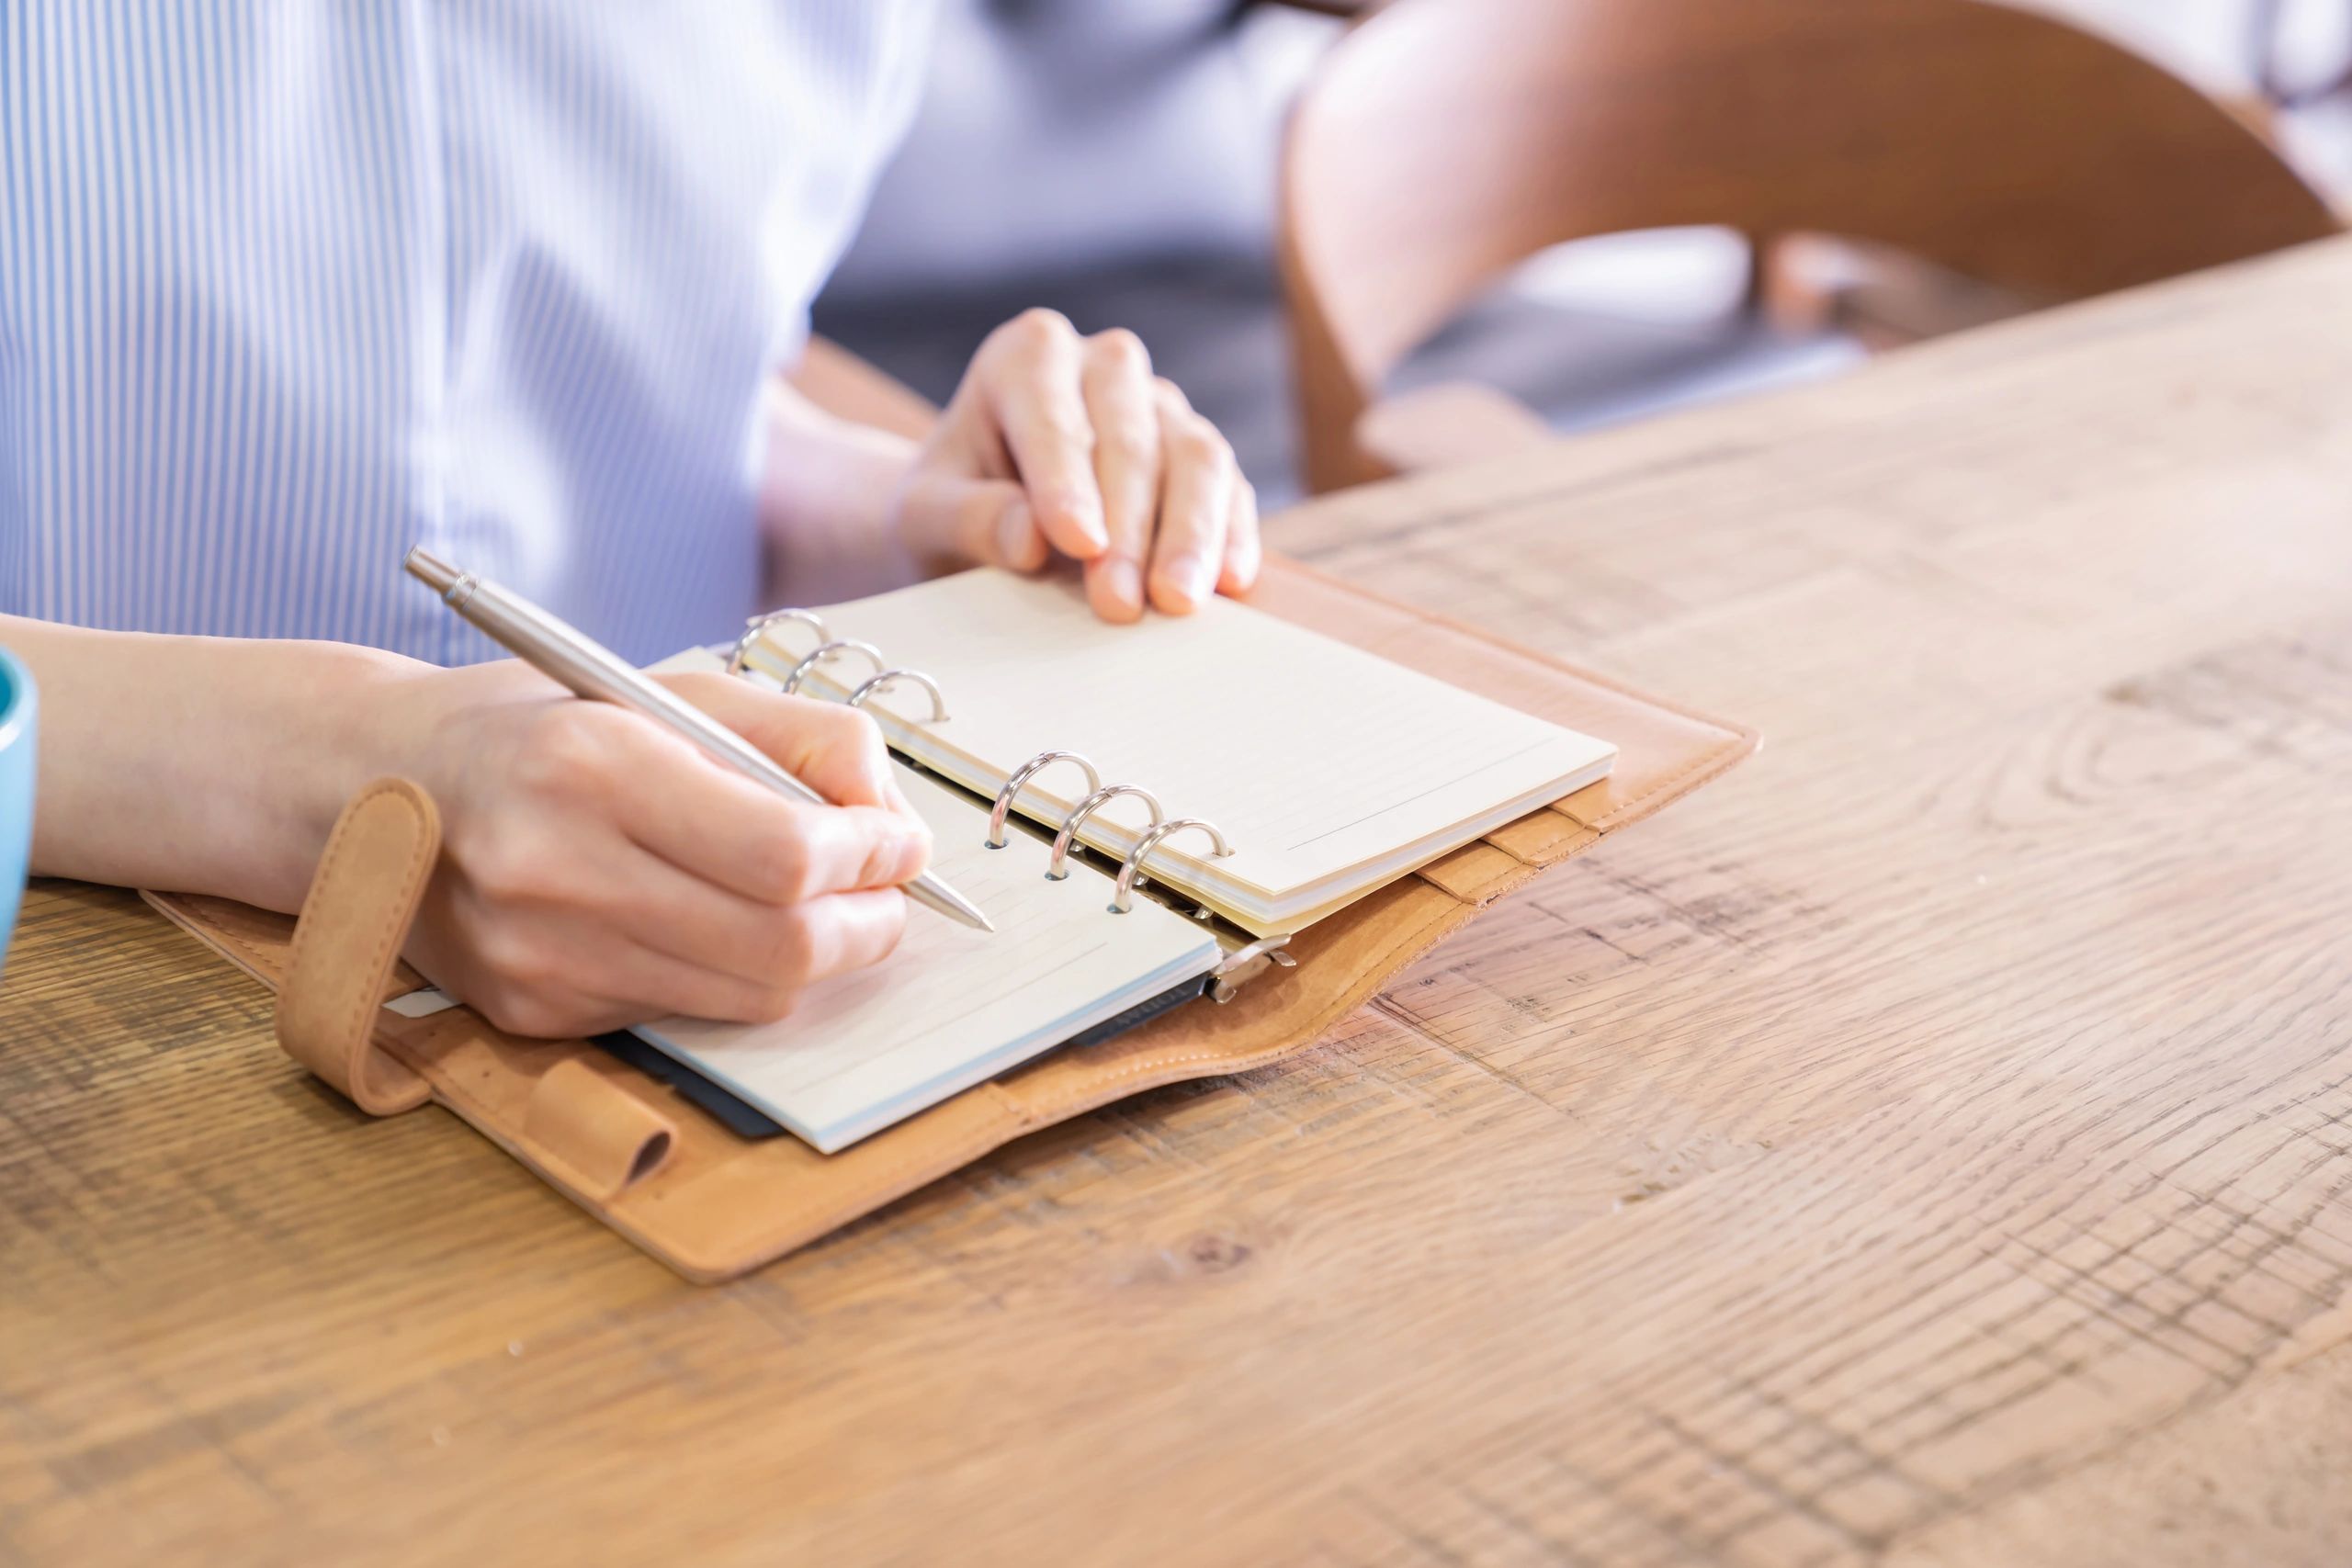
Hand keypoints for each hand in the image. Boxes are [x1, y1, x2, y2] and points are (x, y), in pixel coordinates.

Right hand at [383, 662, 931, 1037]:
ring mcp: (536, 955)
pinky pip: (683, 1014)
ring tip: (828, 910)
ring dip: (818, 960)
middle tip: (886, 892)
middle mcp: (554, 869)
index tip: (898, 843)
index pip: (783, 853)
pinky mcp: (530, 1011)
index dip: (869, 857)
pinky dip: (734, 978)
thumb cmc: (540, 724)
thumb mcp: (669, 687)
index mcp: (590, 764)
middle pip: (781, 945)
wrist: (366, 784)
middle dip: (868, 925)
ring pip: (747, 998)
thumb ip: (800, 738)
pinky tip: (720, 927)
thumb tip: (894, 821)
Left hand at [890, 309, 1261, 622]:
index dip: (1068, 482)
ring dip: (1190, 535)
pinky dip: (1230, 538)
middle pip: (1132, 438)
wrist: (978, 520)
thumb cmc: (951, 508)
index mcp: (1028, 355)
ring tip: (1177, 603)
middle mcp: (1104, 366)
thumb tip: (1032, 537)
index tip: (1079, 544)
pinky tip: (1227, 584)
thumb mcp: (926, 516)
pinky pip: (1230, 489)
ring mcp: (1161, 407)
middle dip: (1128, 528)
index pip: (1054, 417)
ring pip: (1196, 457)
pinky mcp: (1199, 456)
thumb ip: (968, 518)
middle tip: (1120, 603)